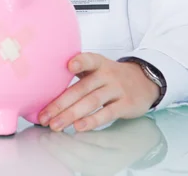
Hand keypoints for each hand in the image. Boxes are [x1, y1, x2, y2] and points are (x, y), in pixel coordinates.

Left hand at [38, 52, 159, 131]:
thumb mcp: (99, 67)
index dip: (79, 62)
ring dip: (71, 115)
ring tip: (56, 125)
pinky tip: (79, 127)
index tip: (68, 67)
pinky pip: (107, 113)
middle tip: (44, 116)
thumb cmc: (111, 76)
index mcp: (98, 63)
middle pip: (81, 88)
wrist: (144, 80)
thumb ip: (79, 72)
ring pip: (91, 102)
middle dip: (60, 104)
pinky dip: (92, 120)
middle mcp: (107, 75)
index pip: (89, 60)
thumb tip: (48, 86)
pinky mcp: (125, 104)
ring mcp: (117, 89)